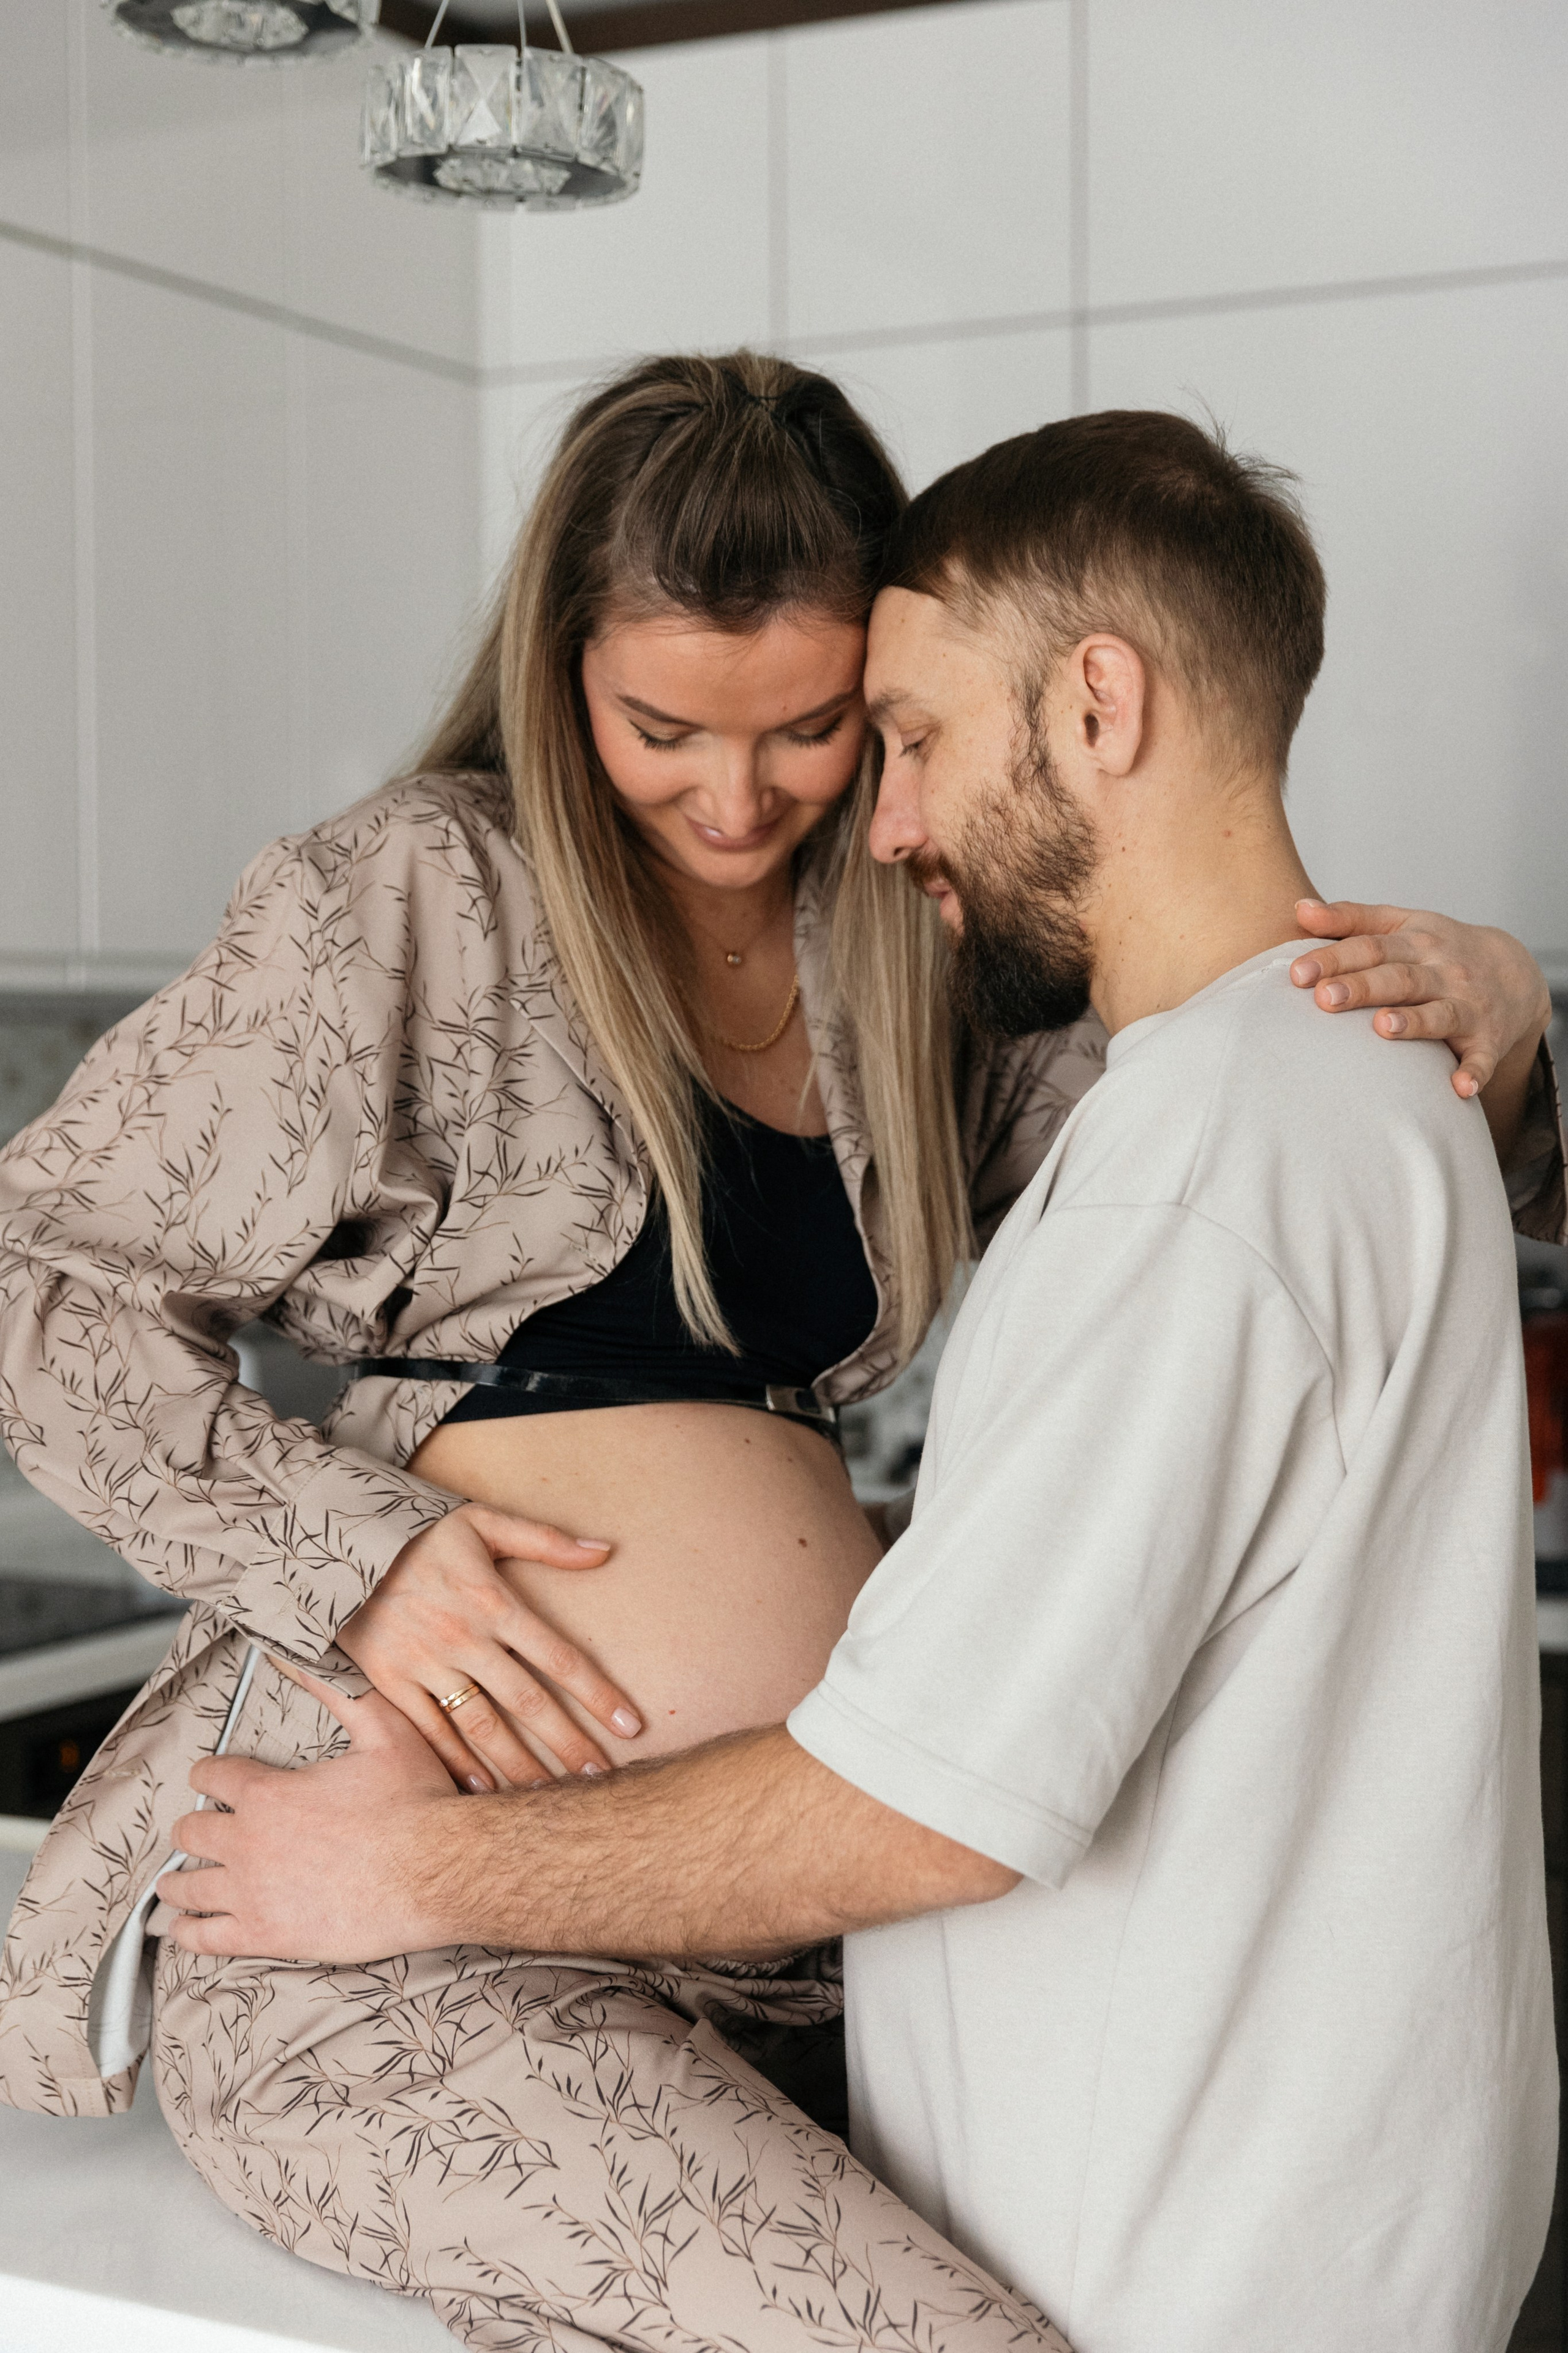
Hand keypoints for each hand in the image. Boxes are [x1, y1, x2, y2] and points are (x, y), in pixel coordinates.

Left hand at [156, 1665, 460, 1962]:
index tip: (206, 1779)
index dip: (207, 1775)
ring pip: (188, 1887)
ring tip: (173, 1885)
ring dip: (177, 1882)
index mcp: (269, 1792)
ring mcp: (252, 1892)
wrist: (437, 1872)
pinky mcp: (264, 1935)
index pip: (213, 1777)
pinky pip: (205, 1938)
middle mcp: (248, 1841)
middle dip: (189, 1829)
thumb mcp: (382, 1727)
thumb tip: (304, 1655)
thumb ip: (337, 1691)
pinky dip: (187, 1933)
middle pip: (191, 1833)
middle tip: (193, 1833)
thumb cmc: (416, 1802)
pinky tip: (184, 1930)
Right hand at [337, 1503, 639, 1791]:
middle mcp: (463, 1638)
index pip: (559, 1657)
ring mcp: (425, 1664)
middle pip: (527, 1702)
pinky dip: (456, 1764)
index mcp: (494, 1602)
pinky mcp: (390, 1682)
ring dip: (518, 1765)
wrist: (336, 1543)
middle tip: (602, 1781)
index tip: (631, 1726)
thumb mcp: (483, 1522)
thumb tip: (605, 1551)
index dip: (598, 1694)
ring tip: (549, 1797)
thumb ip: (546, 1540)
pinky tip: (482, 1792)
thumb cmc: (420, 1533)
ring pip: (481, 1726)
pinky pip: (429, 1731)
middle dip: (568, 1744)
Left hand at [1291, 900, 1550, 1099]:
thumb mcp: (1401, 925)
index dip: (1334, 958)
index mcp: (1417, 942)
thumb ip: (1351, 918)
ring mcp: (1467, 1006)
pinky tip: (1460, 1087)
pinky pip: (1482, 1058)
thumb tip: (1300, 909)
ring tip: (1383, 1026)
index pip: (1371, 947)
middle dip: (1363, 987)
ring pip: (1439, 1013)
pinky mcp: (1488, 1040)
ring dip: (1414, 1023)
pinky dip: (1474, 1072)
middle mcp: (1443, 972)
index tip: (1296, 973)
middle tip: (1324, 998)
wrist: (1515, 972)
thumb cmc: (1439, 950)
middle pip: (1399, 979)